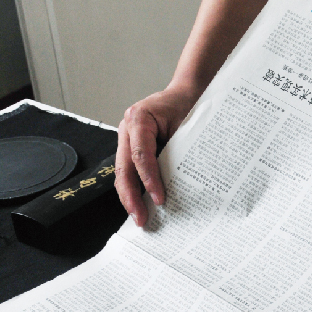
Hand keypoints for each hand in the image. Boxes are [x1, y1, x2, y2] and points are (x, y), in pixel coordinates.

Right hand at [115, 86, 198, 225]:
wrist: (187, 93)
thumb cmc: (188, 105)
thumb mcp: (186, 126)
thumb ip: (178, 152)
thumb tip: (179, 186)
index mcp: (139, 118)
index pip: (141, 154)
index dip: (149, 179)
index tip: (159, 199)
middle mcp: (128, 128)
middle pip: (124, 167)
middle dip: (131, 196)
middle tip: (140, 218)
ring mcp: (127, 137)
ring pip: (123, 172)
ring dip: (130, 196)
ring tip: (139, 217)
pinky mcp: (132, 147)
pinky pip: (130, 170)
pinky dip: (136, 188)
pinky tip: (142, 205)